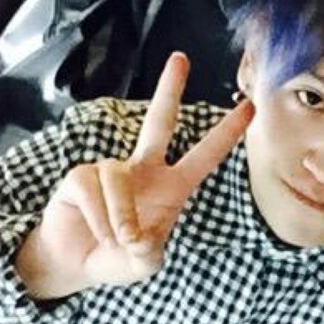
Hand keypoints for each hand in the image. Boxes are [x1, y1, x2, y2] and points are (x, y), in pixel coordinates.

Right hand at [16, 52, 253, 297]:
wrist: (74, 264)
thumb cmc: (114, 259)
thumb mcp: (143, 264)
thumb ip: (148, 253)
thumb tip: (133, 232)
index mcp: (170, 188)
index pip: (202, 156)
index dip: (225, 134)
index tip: (249, 109)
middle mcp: (143, 171)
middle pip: (159, 122)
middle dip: (169, 90)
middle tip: (181, 59)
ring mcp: (110, 170)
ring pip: (118, 175)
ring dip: (120, 216)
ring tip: (117, 239)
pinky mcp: (80, 175)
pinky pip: (92, 186)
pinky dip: (98, 216)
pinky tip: (97, 230)